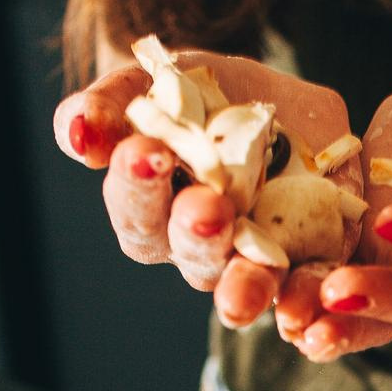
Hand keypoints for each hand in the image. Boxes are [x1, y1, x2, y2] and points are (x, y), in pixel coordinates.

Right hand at [52, 51, 356, 327]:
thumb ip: (112, 104)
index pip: (136, 212)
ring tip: (253, 269)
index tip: (143, 152)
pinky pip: (308, 294)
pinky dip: (306, 304)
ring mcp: (258, 261)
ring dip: (244, 285)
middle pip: (190, 255)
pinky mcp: (313, 263)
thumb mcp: (156, 80)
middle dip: (195, 232)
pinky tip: (304, 311)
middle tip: (206, 207)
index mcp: (155, 209)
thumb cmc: (201, 93)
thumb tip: (78, 134)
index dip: (137, 186)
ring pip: (246, 285)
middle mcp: (202, 247)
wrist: (286, 100)